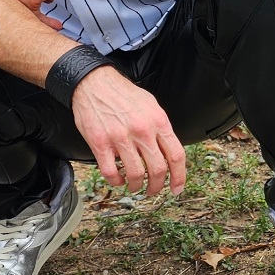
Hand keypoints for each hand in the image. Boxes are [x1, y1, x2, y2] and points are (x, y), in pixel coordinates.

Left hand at [0, 0, 65, 23]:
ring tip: (54, 24)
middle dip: (31, 14)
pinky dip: (46, 22)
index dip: (27, 1)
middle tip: (41, 19)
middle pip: (18, 5)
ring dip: (41, 19)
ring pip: (26, 12)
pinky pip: (36, 16)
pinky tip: (55, 24)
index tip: (37, 5)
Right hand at [70, 66, 185, 195]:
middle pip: (157, 169)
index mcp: (158, 121)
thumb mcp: (151, 105)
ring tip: (134, 186)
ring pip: (135, 174)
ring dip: (136, 186)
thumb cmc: (123, 94)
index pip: (176, 155)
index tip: (177, 188)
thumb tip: (169, 150)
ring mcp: (121, 138)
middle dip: (157, 186)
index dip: (179, 176)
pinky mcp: (101, 144)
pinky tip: (117, 180)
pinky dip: (116, 182)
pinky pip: (111, 173)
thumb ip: (160, 128)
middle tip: (153, 190)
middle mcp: (142, 130)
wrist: (95, 84)